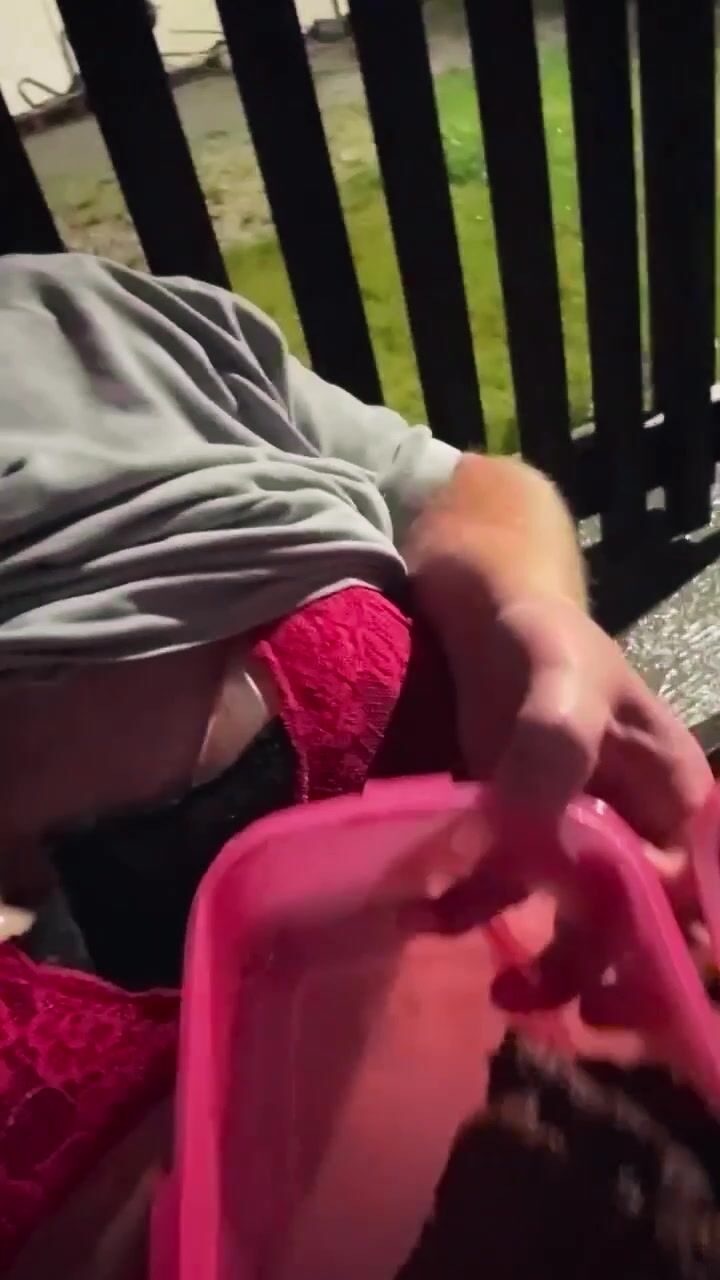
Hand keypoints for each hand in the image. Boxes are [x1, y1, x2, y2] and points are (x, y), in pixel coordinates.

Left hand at [445, 593, 713, 1013]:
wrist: (486, 617)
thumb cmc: (544, 641)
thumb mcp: (560, 680)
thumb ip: (556, 746)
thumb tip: (529, 833)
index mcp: (677, 801)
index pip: (697, 897)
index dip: (677, 955)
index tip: (633, 999)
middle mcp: (641, 830)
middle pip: (649, 929)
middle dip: (616, 979)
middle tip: (572, 1014)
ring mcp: (582, 839)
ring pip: (588, 929)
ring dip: (554, 969)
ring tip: (504, 988)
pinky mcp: (524, 839)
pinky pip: (517, 898)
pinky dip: (483, 915)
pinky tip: (440, 915)